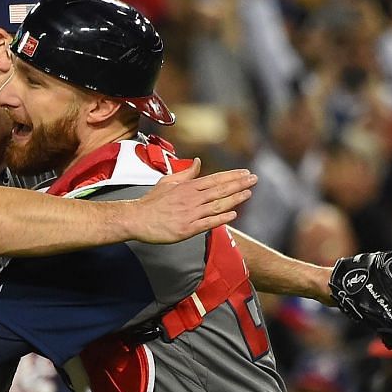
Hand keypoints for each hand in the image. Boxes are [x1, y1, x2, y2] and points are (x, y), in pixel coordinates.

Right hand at [123, 160, 255, 243]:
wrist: (137, 219)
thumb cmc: (151, 202)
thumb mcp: (168, 181)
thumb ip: (186, 173)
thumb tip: (198, 162)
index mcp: (188, 187)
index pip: (215, 179)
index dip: (232, 176)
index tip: (245, 173)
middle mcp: (192, 198)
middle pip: (220, 189)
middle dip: (239, 184)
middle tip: (254, 179)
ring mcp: (190, 214)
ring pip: (217, 205)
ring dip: (234, 199)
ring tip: (248, 194)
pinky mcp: (186, 229)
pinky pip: (207, 223)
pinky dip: (221, 218)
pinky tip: (233, 214)